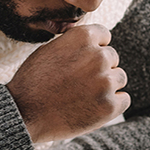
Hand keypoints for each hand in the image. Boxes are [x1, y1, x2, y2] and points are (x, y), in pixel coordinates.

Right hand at [6, 24, 129, 142]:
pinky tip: (93, 107)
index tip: (84, 60)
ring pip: (119, 78)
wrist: (25, 114)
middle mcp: (99, 56)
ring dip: (107, 86)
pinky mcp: (110, 106)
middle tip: (79, 83)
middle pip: (112, 58)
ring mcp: (106, 82)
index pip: (104, 36)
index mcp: (84, 38)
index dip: (94, 48)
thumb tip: (94, 39)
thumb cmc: (34, 81)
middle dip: (99, 68)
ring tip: (83, 95)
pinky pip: (123, 99)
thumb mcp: (50, 49)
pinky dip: (112, 104)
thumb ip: (75, 42)